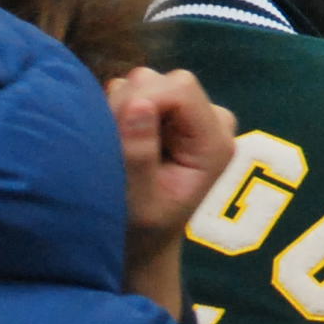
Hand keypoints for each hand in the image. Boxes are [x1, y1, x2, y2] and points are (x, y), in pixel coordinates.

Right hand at [109, 68, 237, 317]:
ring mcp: (193, 114)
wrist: (144, 242)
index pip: (181, 90)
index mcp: (215, 143)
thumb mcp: (136, 203)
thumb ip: (138, 155)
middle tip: (109, 143)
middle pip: (165, 81)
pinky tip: (119, 139)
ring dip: (120, 107)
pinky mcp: (170, 112)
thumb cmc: (139, 230)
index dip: (141, 100)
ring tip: (115, 147)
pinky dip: (118, 108)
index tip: (113, 130)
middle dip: (127, 103)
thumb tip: (139, 105)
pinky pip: (137, 90)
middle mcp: (212, 122)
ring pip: (148, 81)